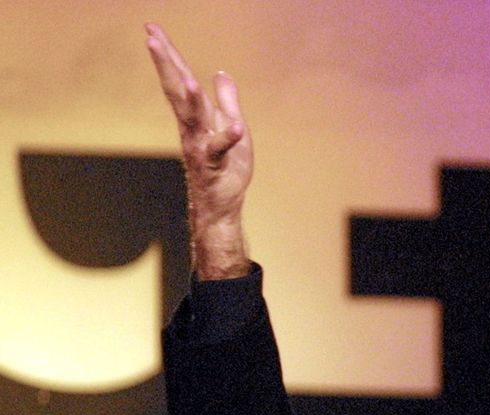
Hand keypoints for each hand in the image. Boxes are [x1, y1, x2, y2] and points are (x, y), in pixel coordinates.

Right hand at [145, 22, 252, 277]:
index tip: (151, 29)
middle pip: (177, 91)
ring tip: (186, 78)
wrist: (222, 206)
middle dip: (166, 65)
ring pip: (193, 119)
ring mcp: (200, 147)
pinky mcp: (214, 166)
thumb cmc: (226, 170)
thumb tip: (221, 74)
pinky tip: (236, 126)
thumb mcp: (233, 127)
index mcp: (195, 117)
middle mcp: (192, 129)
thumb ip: (227, 102)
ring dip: (190, 99)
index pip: (179, 80)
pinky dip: (228, 138)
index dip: (168, 55)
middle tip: (151, 38)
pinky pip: (220, 151)